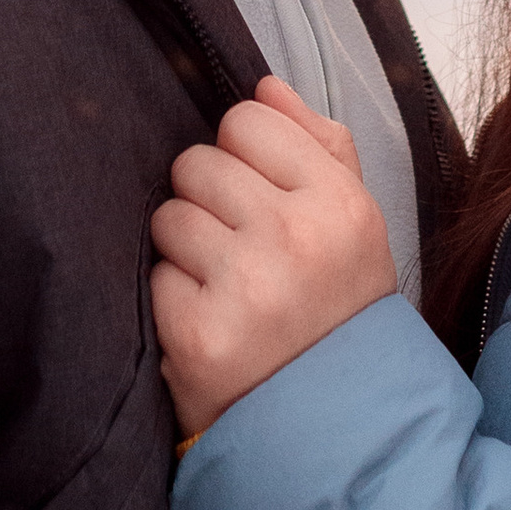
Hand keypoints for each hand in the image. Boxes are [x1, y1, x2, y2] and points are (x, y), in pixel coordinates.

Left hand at [152, 79, 396, 441]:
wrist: (337, 424)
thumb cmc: (338, 309)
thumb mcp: (355, 224)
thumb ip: (318, 144)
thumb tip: (264, 85)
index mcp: (340, 203)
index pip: (246, 120)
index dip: (242, 155)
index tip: (259, 195)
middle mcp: (296, 238)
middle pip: (196, 163)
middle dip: (207, 200)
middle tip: (238, 247)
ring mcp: (247, 288)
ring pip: (168, 216)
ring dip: (185, 249)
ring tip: (224, 285)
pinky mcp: (199, 336)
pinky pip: (155, 276)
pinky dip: (173, 299)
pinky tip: (210, 322)